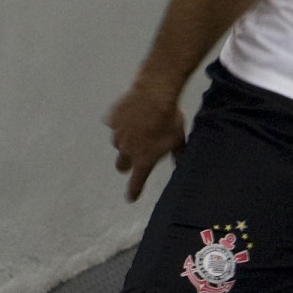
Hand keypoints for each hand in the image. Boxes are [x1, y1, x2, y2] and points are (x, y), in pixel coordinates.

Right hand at [104, 81, 186, 200]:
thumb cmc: (169, 120)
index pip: (136, 183)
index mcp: (143, 161)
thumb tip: (180, 160)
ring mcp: (117, 135)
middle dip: (127, 163)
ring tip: (136, 129)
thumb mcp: (179, 138)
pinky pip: (114, 124)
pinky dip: (120, 121)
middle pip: (121, 165)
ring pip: (117, 143)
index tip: (131, 197)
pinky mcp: (112, 119)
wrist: (153, 95)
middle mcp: (126, 151)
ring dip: (125, 140)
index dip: (134, 191)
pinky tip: (129, 114)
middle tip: (136, 155)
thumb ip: (178, 152)